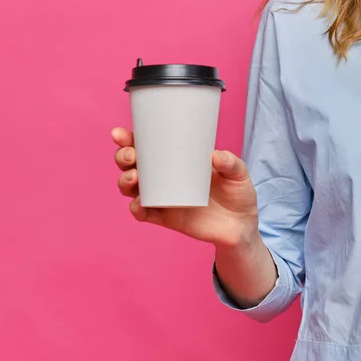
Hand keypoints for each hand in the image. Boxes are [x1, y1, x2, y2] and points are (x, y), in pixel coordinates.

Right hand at [111, 127, 259, 248]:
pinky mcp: (165, 217)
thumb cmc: (237, 193)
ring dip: (125, 181)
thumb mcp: (239, 174)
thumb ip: (231, 164)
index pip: (147, 145)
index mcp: (176, 158)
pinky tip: (139, 204)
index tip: (120, 134)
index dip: (129, 139)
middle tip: (131, 156)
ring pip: (131, 187)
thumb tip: (216, 156)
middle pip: (132, 164)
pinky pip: (144, 213)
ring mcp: (162, 197)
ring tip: (134, 178)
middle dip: (123, 157)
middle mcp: (164, 176)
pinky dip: (137, 208)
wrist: (240, 226)